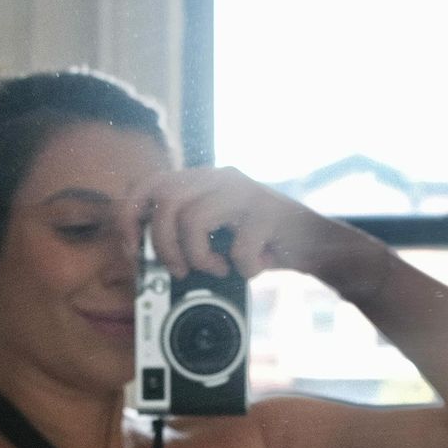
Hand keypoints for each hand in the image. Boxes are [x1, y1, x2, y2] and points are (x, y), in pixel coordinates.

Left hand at [116, 164, 344, 284]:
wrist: (317, 244)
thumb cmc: (260, 244)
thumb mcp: (216, 236)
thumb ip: (184, 235)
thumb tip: (143, 259)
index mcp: (201, 180)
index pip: (146, 185)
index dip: (130, 219)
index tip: (134, 253)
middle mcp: (219, 176)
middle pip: (165, 201)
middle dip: (163, 245)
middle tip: (179, 270)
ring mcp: (244, 190)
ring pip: (191, 219)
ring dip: (198, 257)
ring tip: (217, 269)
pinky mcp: (267, 210)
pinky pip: (236, 247)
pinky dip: (242, 268)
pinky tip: (254, 267)